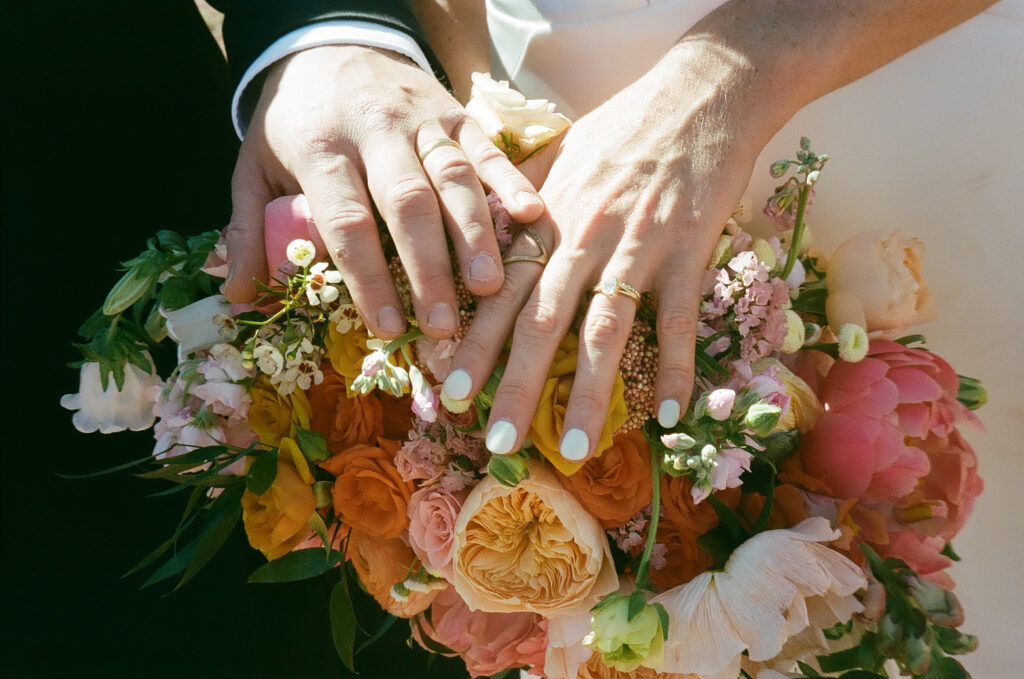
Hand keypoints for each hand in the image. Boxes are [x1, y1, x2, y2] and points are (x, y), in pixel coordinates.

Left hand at [221, 45, 543, 338]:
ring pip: (453, 176)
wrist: (328, 43)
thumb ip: (247, 229)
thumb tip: (237, 296)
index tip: (388, 330)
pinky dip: (509, 181)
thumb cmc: (294, 119)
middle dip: (428, 268)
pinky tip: (532, 216)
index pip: (348, 222)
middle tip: (443, 324)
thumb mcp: (254, 167)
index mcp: (321, 148)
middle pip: (407, 204)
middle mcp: (375, 131)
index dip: (370, 279)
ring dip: (474, 235)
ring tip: (489, 287)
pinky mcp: (454, 111)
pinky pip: (485, 147)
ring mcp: (421, 119)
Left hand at [441, 42, 768, 461]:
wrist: (702, 93)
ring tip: (577, 446)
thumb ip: (517, 195)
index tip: (448, 392)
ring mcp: (637, 245)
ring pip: (606, 328)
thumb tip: (479, 231)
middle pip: (541, 320)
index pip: (499, 291)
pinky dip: (676, 368)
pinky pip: (680, 319)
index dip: (472, 344)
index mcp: (546, 216)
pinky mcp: (690, 250)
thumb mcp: (557, 152)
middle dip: (515, 384)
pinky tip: (667, 416)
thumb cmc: (624, 125)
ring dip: (590, 391)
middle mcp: (583, 235)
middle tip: (496, 442)